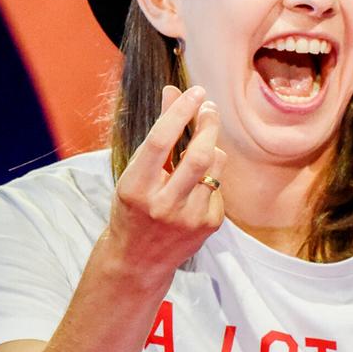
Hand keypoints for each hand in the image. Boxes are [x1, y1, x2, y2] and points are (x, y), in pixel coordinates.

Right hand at [103, 84, 226, 275]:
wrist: (138, 260)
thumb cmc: (133, 208)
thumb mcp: (135, 172)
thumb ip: (157, 134)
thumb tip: (173, 91)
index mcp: (136, 188)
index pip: (160, 142)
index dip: (179, 113)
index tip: (195, 92)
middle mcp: (163, 205)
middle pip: (198, 156)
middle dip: (208, 125)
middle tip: (209, 108)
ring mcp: (189, 218)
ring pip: (214, 166)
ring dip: (211, 147)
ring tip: (201, 146)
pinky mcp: (209, 225)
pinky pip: (219, 184)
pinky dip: (211, 175)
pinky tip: (196, 184)